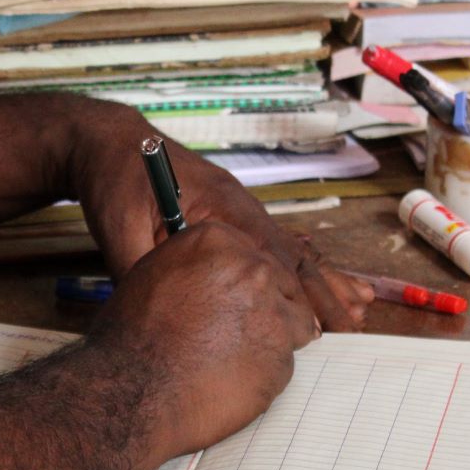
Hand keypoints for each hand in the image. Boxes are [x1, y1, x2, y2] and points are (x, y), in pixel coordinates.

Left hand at [64, 104, 372, 330]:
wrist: (112, 143)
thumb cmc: (116, 182)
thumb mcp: (121, 231)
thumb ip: (145, 272)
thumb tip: (163, 319)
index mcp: (218, 206)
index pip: (268, 256)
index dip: (295, 292)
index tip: (316, 326)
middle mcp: (239, 206)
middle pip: (291, 253)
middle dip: (324, 289)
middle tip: (354, 324)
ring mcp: (240, 210)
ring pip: (290, 249)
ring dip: (323, 279)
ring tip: (358, 306)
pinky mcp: (233, 217)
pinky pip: (276, 244)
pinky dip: (304, 266)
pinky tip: (326, 281)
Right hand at [87, 221, 316, 459]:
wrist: (128, 389)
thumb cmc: (130, 337)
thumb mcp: (152, 276)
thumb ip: (193, 266)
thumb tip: (211, 276)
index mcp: (217, 240)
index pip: (252, 255)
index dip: (243, 283)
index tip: (231, 303)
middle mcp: (251, 268)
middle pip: (279, 283)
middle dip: (262, 308)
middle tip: (230, 335)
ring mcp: (272, 312)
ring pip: (294, 321)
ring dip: (270, 339)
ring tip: (232, 360)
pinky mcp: (281, 357)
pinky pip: (285, 363)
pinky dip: (263, 374)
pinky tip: (230, 382)